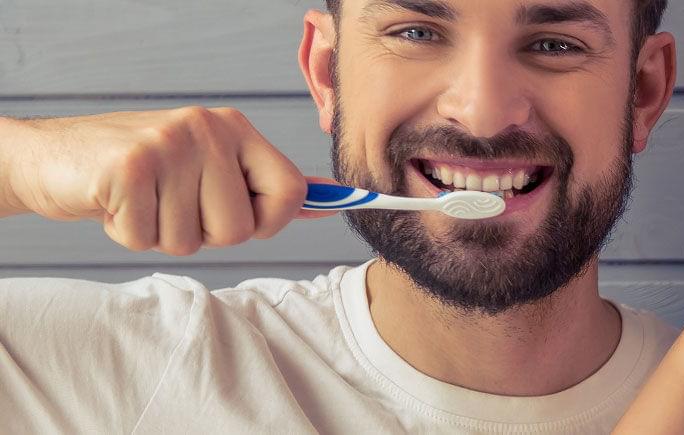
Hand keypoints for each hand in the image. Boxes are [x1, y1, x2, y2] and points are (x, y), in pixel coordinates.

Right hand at [0, 108, 324, 254]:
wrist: (52, 158)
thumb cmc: (140, 173)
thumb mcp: (206, 166)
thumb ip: (261, 183)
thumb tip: (331, 201)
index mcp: (234, 128)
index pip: (290, 192)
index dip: (268, 222)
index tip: (241, 219)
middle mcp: (207, 130)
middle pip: (239, 229)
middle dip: (203, 233)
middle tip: (169, 204)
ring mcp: (168, 145)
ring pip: (191, 241)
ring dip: (160, 233)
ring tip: (140, 200)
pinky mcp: (129, 168)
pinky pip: (147, 239)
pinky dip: (127, 233)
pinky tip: (115, 203)